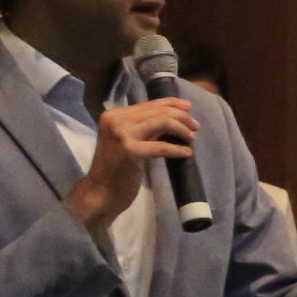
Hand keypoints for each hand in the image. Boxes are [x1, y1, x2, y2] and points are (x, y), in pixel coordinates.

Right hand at [68, 98, 197, 233]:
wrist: (100, 193)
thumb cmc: (116, 168)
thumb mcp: (127, 141)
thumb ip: (144, 128)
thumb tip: (174, 116)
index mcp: (113, 115)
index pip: (148, 104)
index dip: (172, 103)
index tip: (189, 107)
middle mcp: (116, 121)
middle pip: (158, 111)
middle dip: (182, 117)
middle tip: (195, 127)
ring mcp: (122, 135)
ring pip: (163, 122)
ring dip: (182, 129)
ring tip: (192, 138)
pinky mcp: (130, 151)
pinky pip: (162, 147)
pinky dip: (177, 149)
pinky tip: (187, 153)